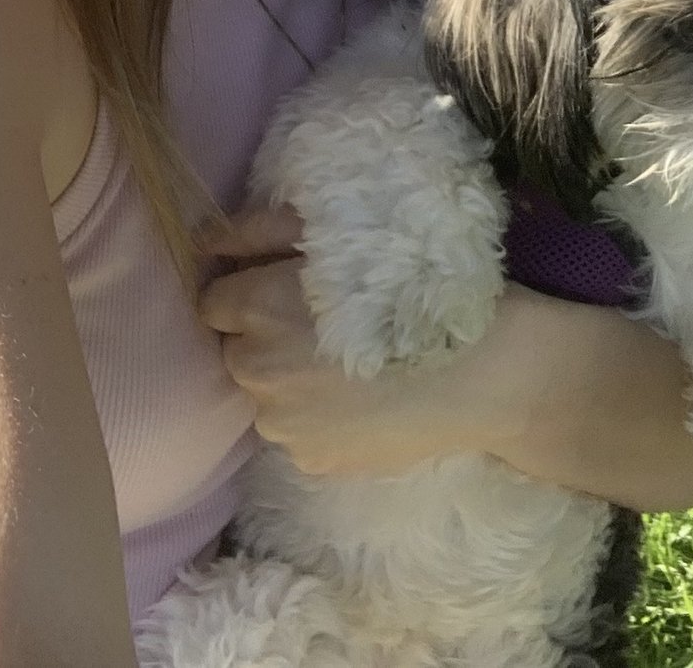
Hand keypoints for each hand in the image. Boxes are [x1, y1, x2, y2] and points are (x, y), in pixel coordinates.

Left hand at [199, 205, 505, 477]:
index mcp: (258, 307)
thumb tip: (206, 239)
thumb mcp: (344, 232)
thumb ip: (262, 231)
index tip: (289, 289)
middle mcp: (255, 370)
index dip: (249, 291)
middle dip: (267, 337)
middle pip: (238, 350)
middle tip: (326, 326)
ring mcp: (281, 424)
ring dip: (291, 381)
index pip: (214, 300)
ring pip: (267, 395)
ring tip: (352, 366)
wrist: (486, 371)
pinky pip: (298, 432)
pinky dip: (320, 417)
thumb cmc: (422, 283)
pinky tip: (366, 400)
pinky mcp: (310, 461)